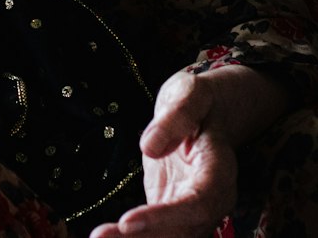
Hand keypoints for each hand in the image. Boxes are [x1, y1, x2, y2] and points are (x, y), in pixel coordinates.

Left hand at [88, 70, 237, 236]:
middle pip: (181, 233)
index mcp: (220, 172)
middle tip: (100, 237)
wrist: (206, 114)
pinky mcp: (172, 214)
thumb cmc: (199, 101)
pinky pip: (154, 233)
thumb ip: (177, 116)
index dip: (165, 219)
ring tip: (98, 237)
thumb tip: (149, 148)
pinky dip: (129, 237)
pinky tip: (104, 235)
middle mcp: (210, 201)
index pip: (196, 205)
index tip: (127, 222)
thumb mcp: (192, 93)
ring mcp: (191, 212)